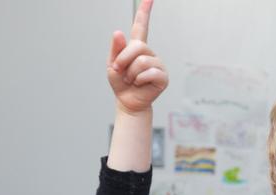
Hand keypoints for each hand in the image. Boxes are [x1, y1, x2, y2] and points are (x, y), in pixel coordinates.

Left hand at [107, 0, 167, 114]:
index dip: (145, 11)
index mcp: (137, 48)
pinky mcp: (163, 77)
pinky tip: (140, 85)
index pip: (141, 26)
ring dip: (130, 73)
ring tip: (132, 80)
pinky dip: (139, 80)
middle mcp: (149, 53)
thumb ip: (116, 49)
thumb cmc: (121, 83)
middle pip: (137, 46)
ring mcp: (158, 64)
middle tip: (120, 71)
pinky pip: (149, 73)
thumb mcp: (112, 64)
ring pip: (141, 61)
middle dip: (123, 59)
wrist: (128, 102)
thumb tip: (119, 32)